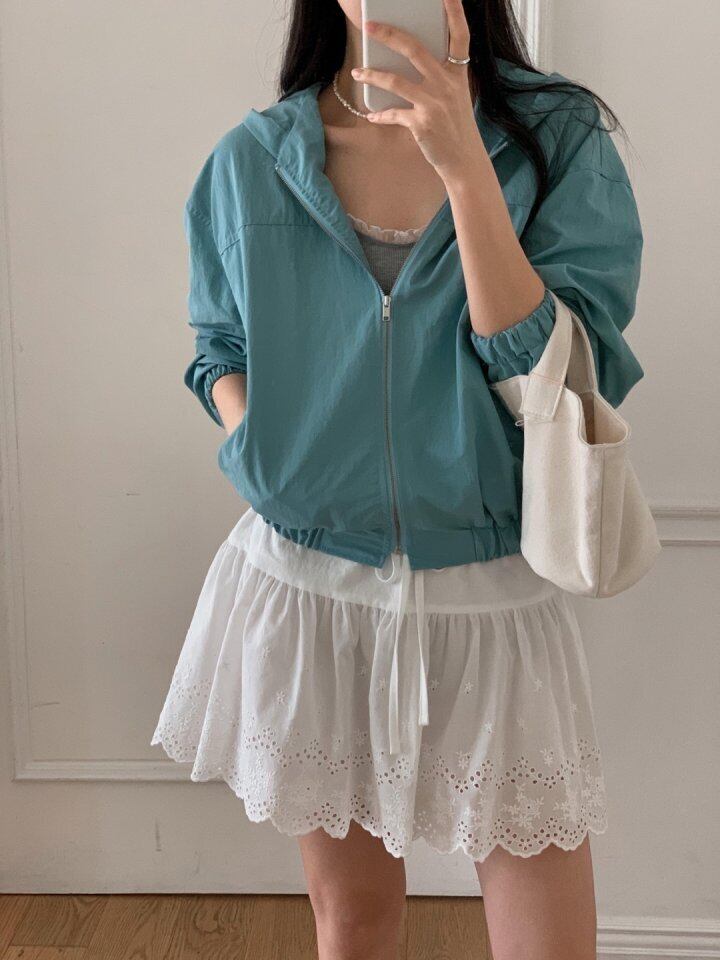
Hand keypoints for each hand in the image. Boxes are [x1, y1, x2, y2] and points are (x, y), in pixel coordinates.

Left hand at [350, 0, 484, 179]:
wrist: (464, 160)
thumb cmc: (457, 127)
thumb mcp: (456, 96)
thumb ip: (439, 77)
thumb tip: (408, 63)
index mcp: (457, 73)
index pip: (460, 35)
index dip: (454, 11)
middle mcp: (446, 84)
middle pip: (414, 49)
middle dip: (388, 34)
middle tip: (369, 25)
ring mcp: (433, 103)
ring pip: (395, 80)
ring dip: (372, 75)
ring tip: (357, 72)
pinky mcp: (421, 123)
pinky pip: (393, 113)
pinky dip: (380, 115)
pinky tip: (371, 115)